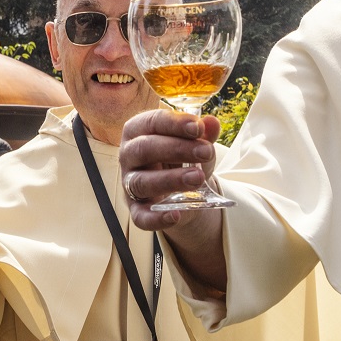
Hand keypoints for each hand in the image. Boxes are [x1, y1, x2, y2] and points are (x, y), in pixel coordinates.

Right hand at [119, 108, 229, 294]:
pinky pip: (140, 217)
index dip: (174, 123)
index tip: (198, 127)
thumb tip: (212, 123)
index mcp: (138, 131)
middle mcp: (128, 156)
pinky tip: (176, 215)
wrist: (180, 191)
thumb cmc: (182, 159)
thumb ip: (203, 135)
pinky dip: (156, 218)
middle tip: (206, 152)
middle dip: (176, 148)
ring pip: (141, 182)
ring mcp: (129, 184)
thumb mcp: (195, 145)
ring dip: (170, 180)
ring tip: (198, 178)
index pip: (151, 122)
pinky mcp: (135, 209)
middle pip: (144, 149)